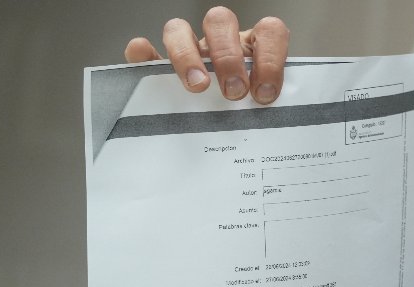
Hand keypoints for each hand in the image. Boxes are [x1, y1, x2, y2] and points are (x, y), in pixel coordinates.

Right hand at [124, 6, 288, 103]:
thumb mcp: (261, 111)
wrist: (217, 137)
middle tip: (234, 92)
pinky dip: (142, 53)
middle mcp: (221, 43)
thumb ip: (267, 108)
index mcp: (253, 49)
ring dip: (187, 56)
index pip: (269, 32)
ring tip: (198, 86)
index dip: (270, 57)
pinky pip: (142, 50)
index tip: (265, 92)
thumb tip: (272, 118)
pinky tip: (146, 60)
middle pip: (220, 22)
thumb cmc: (245, 115)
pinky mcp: (157, 66)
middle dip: (228, 56)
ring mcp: (189, 51)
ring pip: (179, 28)